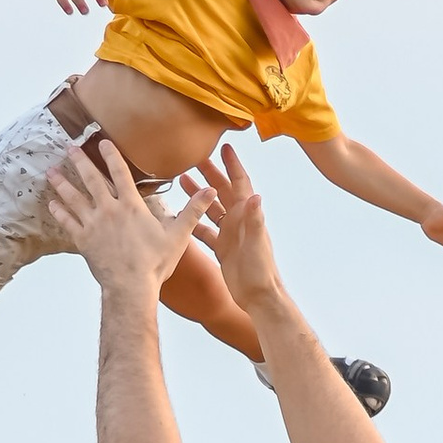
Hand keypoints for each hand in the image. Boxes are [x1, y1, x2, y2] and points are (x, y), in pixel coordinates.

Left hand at [42, 138, 207, 295]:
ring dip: (62, 183)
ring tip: (52, 171)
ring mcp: (94, 224)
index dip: (112, 155)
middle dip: (81, 161)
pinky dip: (59, 211)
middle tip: (70, 147)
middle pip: (92, 179)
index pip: (121, 173)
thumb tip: (210, 191)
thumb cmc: (155, 263)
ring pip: (74, 198)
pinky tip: (52, 203)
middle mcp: (110, 210)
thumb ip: (193, 210)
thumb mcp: (178, 235)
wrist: (131, 287)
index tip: (103, 142)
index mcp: (132, 206)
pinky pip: (67, 222)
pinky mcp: (83, 240)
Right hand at [190, 141, 284, 317]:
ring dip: (199, 193)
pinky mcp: (222, 247)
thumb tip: (255, 196)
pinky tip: (181, 214)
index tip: (224, 146)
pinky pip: (205, 229)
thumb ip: (255, 220)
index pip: (240, 183)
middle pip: (222, 190)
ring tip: (182, 178)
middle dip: (210, 172)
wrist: (259, 296)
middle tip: (195, 157)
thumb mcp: (257, 243)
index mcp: (247, 215)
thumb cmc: (261, 271)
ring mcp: (230, 234)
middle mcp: (239, 221)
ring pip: (211, 207)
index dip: (232, 164)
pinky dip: (194, 220)